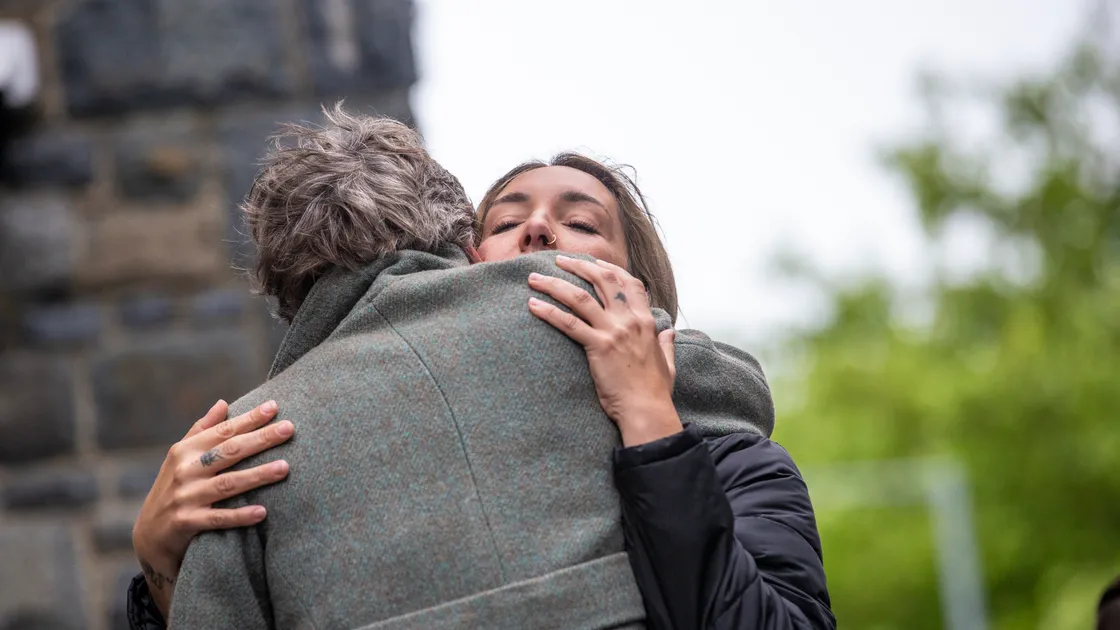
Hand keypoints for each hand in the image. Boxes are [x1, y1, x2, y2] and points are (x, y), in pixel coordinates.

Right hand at [132, 399, 292, 616]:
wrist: (149, 535)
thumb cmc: (174, 488)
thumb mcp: (180, 458)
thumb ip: (202, 430)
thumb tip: (223, 403)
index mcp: (185, 450)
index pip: (223, 431)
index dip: (249, 419)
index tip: (274, 407)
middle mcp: (185, 470)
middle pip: (229, 452)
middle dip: (260, 439)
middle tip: (289, 429)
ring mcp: (185, 496)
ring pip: (228, 483)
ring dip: (257, 475)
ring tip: (285, 467)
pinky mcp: (187, 522)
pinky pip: (218, 518)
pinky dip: (240, 515)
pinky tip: (262, 512)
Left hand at [528, 255, 681, 445]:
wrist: (647, 410)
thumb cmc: (655, 391)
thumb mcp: (668, 363)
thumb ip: (667, 344)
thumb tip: (669, 333)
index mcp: (646, 321)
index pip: (628, 282)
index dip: (609, 268)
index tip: (592, 262)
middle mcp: (630, 320)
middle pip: (602, 280)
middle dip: (578, 266)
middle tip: (559, 260)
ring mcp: (614, 331)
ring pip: (580, 297)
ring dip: (555, 284)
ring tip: (536, 278)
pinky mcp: (598, 346)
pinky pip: (568, 323)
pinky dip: (549, 311)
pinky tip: (533, 305)